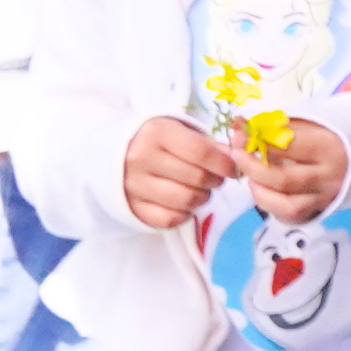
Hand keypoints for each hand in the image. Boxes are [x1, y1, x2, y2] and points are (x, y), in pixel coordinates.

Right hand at [118, 116, 233, 232]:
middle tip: (215, 179)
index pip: (201, 152)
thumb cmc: (157, 140)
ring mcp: (133, 185)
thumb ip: (209, 143)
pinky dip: (184, 215)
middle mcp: (140, 158)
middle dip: (215, 181)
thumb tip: (237, 155)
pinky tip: (183, 204)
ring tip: (200, 191)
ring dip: (202, 198)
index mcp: (156, 133)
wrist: (113, 152)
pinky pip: (169, 219)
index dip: (224, 164)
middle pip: (196, 178)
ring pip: (186, 201)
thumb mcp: (180, 131)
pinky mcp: (131, 207)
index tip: (232, 169)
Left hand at [237, 114, 350, 223]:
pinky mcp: (319, 211)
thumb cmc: (325, 137)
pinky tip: (266, 192)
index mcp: (329, 147)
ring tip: (252, 179)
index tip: (240, 135)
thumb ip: (271, 124)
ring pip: (286, 206)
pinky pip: (290, 218)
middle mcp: (329, 176)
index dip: (257, 140)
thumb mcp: (304, 124)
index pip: (286, 146)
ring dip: (260, 193)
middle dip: (251, 168)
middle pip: (282, 179)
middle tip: (238, 157)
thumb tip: (237, 123)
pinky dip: (271, 207)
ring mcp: (325, 197)